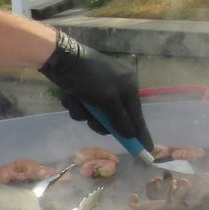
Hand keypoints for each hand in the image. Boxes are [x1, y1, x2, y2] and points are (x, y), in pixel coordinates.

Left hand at [38, 31, 153, 149]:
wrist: (61, 59)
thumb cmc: (90, 78)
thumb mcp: (107, 100)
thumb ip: (120, 120)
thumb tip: (131, 135)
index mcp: (129, 86)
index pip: (137, 116)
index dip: (141, 134)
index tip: (147, 149)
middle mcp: (117, 88)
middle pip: (114, 119)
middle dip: (100, 121)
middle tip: (92, 121)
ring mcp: (100, 89)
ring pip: (95, 116)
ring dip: (84, 113)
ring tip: (78, 102)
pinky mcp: (85, 90)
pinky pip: (83, 108)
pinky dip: (76, 105)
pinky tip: (70, 95)